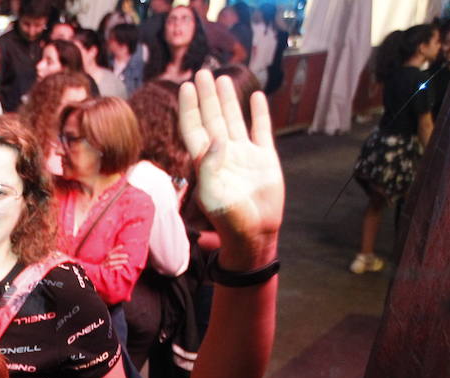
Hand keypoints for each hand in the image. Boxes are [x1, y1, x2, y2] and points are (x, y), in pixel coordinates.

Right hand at [103, 244, 128, 269]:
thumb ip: (115, 251)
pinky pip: (111, 269)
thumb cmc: (107, 262)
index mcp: (106, 256)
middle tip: (127, 255)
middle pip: (111, 257)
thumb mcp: (110, 256)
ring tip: (126, 261)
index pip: (111, 251)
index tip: (122, 246)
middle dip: (119, 256)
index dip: (116, 248)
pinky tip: (121, 266)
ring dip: (119, 261)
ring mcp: (105, 265)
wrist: (99, 271)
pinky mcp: (106, 270)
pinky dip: (116, 267)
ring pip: (111, 263)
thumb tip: (122, 245)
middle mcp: (105, 260)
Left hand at [177, 70, 282, 267]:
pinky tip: (256, 96)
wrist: (254, 234)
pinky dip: (259, 113)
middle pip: (212, 118)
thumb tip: (214, 138)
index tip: (185, 86)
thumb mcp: (213, 194)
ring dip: (228, 100)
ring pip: (234, 120)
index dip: (189, 107)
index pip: (194, 128)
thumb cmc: (228, 220)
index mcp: (205, 162)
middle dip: (206, 96)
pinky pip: (261, 130)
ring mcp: (244, 155)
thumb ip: (210, 166)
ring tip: (222, 78)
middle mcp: (223, 154)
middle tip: (201, 72)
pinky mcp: (264, 159)